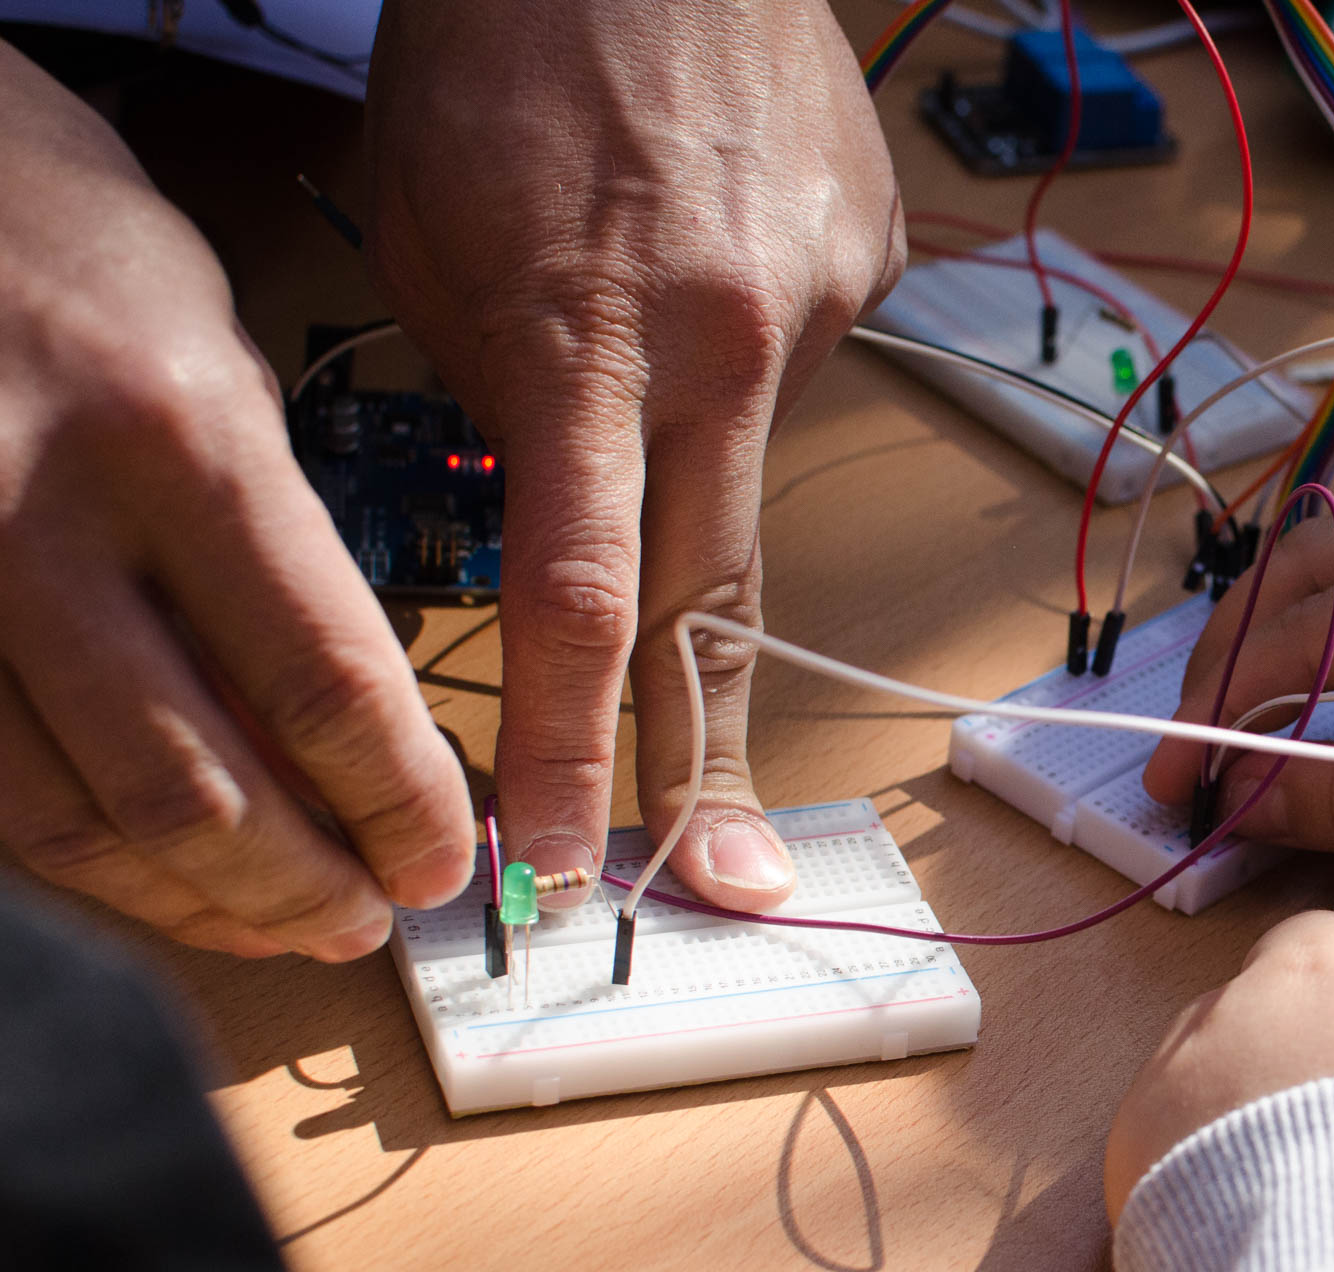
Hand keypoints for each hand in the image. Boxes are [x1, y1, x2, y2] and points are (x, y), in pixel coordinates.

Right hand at [0, 45, 472, 959]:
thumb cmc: (72, 246)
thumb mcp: (215, 356)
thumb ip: (269, 533)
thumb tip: (328, 713)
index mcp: (180, 439)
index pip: (325, 682)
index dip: (398, 803)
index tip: (445, 856)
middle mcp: (42, 519)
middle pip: (200, 785)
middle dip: (304, 884)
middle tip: (367, 916)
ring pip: (75, 822)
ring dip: (192, 902)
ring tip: (275, 922)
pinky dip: (81, 859)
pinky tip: (150, 877)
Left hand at [363, 0, 904, 906]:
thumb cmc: (507, 41)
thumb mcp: (429, 234)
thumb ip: (497, 401)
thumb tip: (560, 506)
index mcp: (589, 338)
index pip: (582, 604)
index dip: (574, 755)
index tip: (571, 868)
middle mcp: (728, 344)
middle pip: (722, 604)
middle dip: (707, 760)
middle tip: (729, 877)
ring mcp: (820, 308)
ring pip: (747, 452)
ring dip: (693, 432)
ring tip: (642, 286)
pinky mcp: (871, 267)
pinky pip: (793, 354)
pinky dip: (739, 337)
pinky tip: (704, 244)